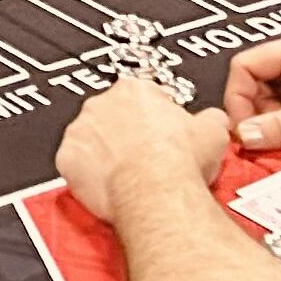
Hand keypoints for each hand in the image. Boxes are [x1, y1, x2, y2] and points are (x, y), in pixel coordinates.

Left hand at [51, 76, 228, 225]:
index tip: (161, 133)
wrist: (155, 191)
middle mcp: (102, 103)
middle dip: (127, 133)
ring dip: (104, 153)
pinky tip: (107, 185)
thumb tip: (214, 120)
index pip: (142, 97)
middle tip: (145, 156)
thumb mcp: (213, 131)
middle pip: (112, 115)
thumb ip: (209, 118)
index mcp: (136, 90)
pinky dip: (86, 174)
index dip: (155, 118)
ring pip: (90, 139)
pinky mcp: (67, 158)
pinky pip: (74, 164)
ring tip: (127, 174)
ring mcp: (80, 130)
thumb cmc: (179, 162)